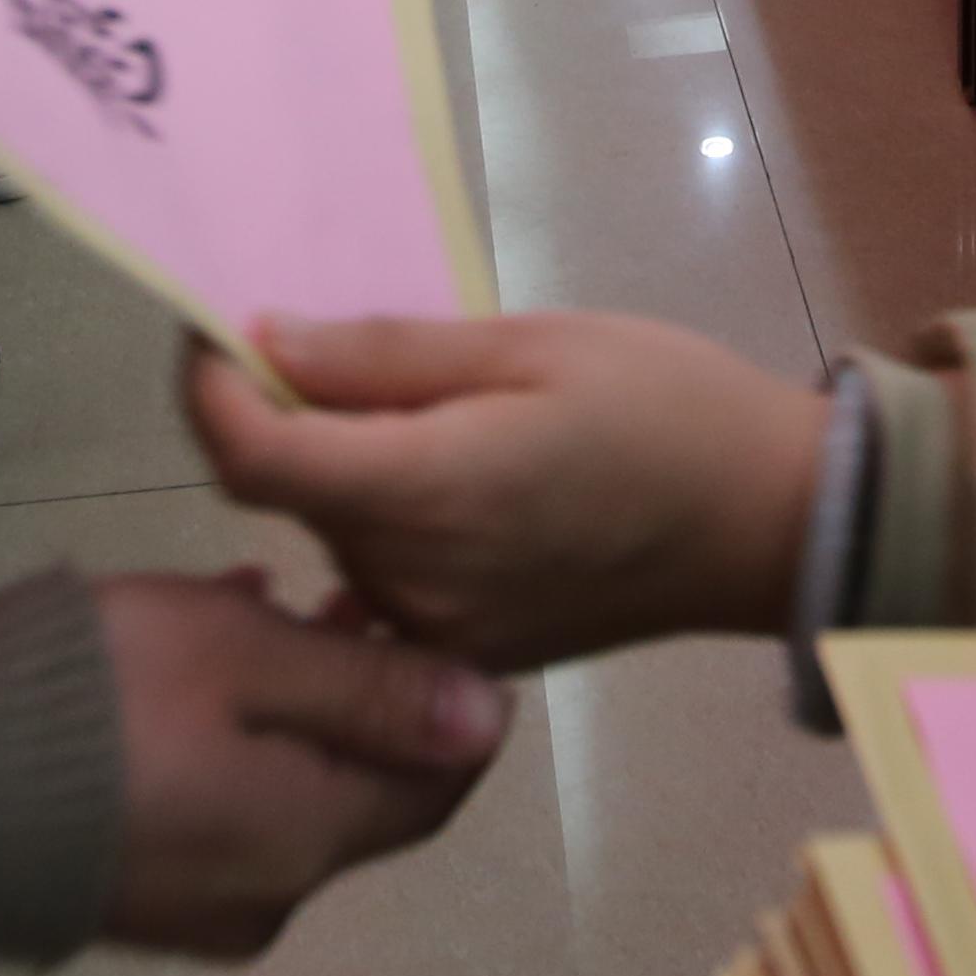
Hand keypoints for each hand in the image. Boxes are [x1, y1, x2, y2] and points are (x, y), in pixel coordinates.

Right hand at [89, 569, 512, 952]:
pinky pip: (209, 813)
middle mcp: (266, 900)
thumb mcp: (243, 655)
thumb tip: (494, 718)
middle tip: (316, 589)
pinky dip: (218, 741)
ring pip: (278, 794)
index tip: (414, 607)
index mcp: (308, 843)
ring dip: (279, 705)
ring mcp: (189, 911)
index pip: (437, 784)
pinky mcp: (123, 896)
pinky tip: (177, 661)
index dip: (447, 695)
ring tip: (239, 604)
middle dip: (351, 688)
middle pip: (355, 790)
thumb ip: (372, 688)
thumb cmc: (96, 698)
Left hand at [187, 313, 818, 670]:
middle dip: (289, 410)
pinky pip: (380, 572)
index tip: (215, 327)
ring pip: (333, 529)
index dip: (208, 391)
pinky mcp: (461, 648)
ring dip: (345, 462)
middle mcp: (410, 580)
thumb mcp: (530, 345)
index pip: (253, 459)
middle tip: (349, 334)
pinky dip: (386, 510)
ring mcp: (433, 628)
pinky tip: (451, 464)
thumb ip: (385, 354)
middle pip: (290, 491)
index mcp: (428, 494)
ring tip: (435, 398)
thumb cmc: (662, 404)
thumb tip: (263, 339)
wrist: (767, 523)